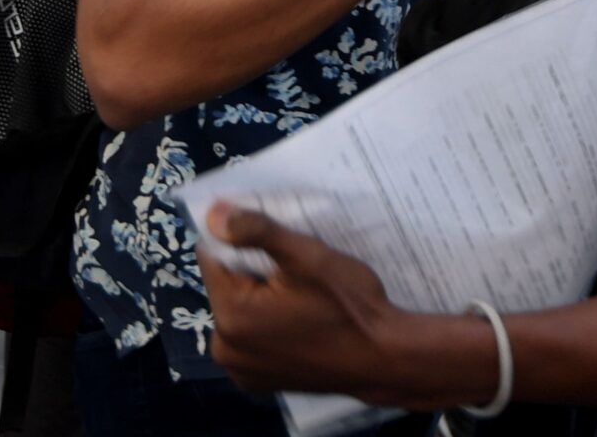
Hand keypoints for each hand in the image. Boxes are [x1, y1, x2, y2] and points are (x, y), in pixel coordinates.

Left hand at [202, 204, 407, 402]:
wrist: (384, 360)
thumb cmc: (350, 307)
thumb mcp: (307, 257)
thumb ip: (255, 232)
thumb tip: (212, 214)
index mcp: (231, 317)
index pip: (213, 258)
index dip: (241, 243)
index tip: (277, 247)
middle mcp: (226, 349)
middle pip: (225, 286)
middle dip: (251, 273)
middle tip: (295, 275)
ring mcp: (241, 370)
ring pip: (237, 311)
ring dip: (259, 299)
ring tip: (300, 300)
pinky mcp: (256, 382)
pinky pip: (249, 338)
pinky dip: (265, 327)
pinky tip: (297, 324)